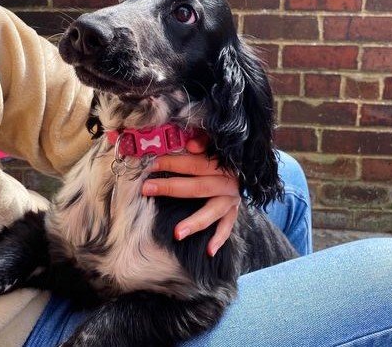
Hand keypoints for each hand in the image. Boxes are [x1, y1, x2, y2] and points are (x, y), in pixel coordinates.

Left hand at [142, 134, 240, 256]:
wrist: (244, 168)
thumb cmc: (219, 154)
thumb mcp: (212, 144)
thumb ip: (203, 141)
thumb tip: (191, 145)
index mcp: (222, 163)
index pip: (195, 163)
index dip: (173, 163)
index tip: (152, 164)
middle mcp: (228, 182)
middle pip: (198, 186)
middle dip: (171, 187)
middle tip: (147, 188)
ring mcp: (232, 199)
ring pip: (213, 211)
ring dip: (195, 222)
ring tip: (177, 233)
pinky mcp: (234, 212)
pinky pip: (227, 227)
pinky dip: (219, 239)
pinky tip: (208, 251)